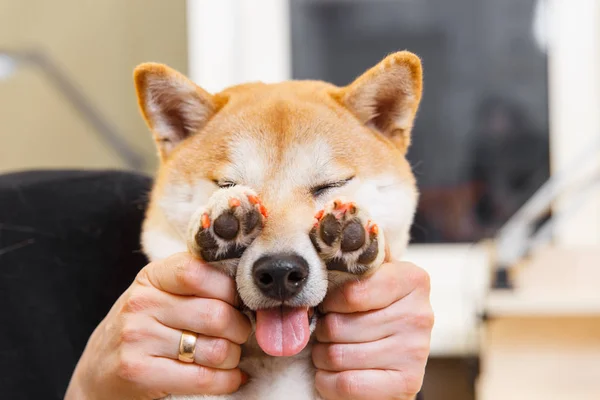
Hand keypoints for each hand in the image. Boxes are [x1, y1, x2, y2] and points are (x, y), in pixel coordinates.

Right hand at [65, 253, 250, 399]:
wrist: (97, 370)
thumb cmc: (143, 326)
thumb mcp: (159, 293)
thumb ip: (195, 284)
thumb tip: (247, 286)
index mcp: (151, 277)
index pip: (198, 272)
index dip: (229, 288)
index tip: (239, 301)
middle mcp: (142, 304)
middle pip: (216, 314)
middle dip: (240, 328)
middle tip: (240, 334)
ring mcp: (138, 339)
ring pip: (216, 349)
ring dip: (233, 357)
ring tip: (230, 357)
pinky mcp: (140, 373)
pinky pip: (203, 378)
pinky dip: (227, 380)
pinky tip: (230, 377)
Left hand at [312, 261, 433, 399]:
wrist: (391, 361)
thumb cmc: (371, 312)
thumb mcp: (368, 278)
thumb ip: (355, 254)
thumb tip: (328, 220)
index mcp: (413, 280)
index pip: (352, 291)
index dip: (329, 302)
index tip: (328, 305)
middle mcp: (420, 314)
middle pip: (339, 325)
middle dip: (323, 331)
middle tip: (327, 332)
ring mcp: (416, 352)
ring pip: (338, 354)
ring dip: (323, 356)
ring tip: (330, 350)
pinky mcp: (407, 385)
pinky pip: (346, 384)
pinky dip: (328, 381)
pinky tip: (332, 374)